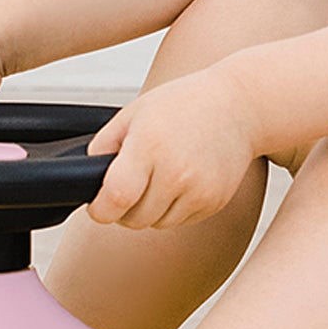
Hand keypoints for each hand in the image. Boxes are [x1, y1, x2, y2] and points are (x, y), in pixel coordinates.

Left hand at [84, 67, 264, 232]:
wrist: (240, 106)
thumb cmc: (182, 104)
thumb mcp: (135, 113)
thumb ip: (104, 145)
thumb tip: (88, 179)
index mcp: (149, 145)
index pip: (115, 199)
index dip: (100, 209)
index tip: (99, 204)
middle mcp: (175, 172)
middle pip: (133, 219)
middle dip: (123, 209)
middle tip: (131, 183)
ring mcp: (199, 190)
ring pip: (157, 224)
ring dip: (150, 209)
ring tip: (160, 176)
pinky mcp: (214, 201)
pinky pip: (181, 220)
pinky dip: (174, 207)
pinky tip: (183, 178)